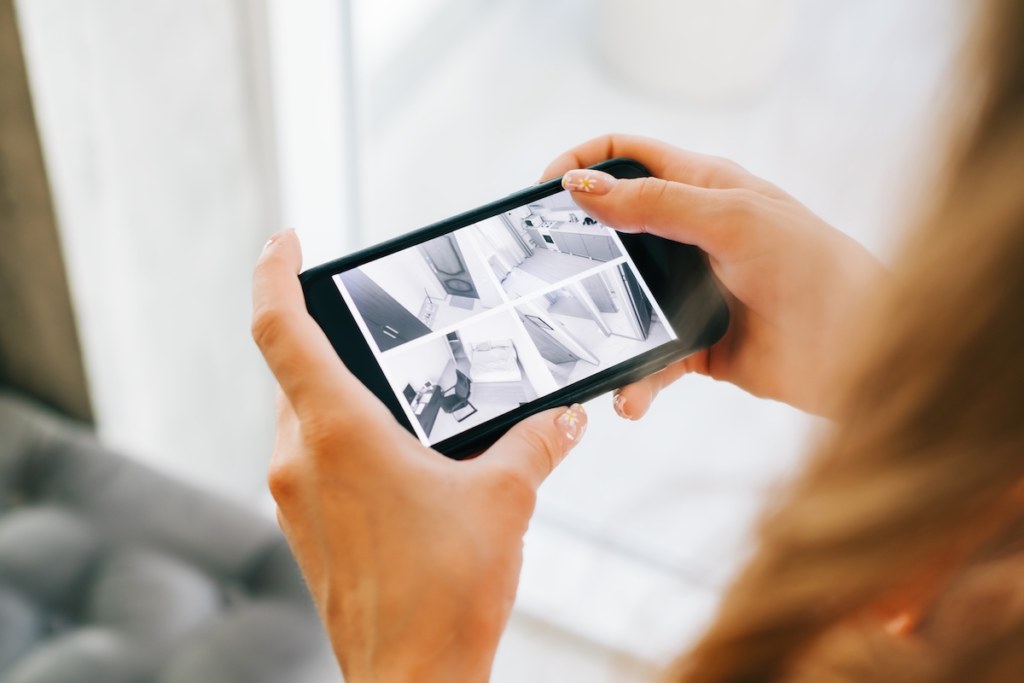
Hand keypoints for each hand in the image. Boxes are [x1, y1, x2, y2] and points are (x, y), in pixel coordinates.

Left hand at [251, 230, 587, 681]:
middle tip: (384, 331)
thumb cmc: (445, 594)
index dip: (275, 274)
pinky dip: (345, 441)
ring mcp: (294, 501)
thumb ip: (535, 446)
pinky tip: (403, 460)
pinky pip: (313, 462)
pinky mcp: (307, 531)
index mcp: (337, 433)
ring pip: (304, 420)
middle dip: (332, 343)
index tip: (283, 241)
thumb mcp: (505, 501)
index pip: (280, 329)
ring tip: (406, 398)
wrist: (412, 681)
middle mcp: (299, 461)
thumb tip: (565, 419)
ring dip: (343, 397)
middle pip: (295, 373)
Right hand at [543, 134, 885, 416]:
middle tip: (545, 274)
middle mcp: (691, 235)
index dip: (582, 161)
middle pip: (613, 231)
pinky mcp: (694, 345)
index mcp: (702, 187)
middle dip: (575, 253)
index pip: (628, 156)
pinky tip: (631, 397)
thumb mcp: (731, 219)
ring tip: (585, 349)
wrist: (862, 353)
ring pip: (621, 303)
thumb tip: (582, 185)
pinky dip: (634, 382)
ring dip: (600, 328)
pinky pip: (646, 360)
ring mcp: (689, 292)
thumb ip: (655, 203)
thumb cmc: (814, 267)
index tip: (543, 191)